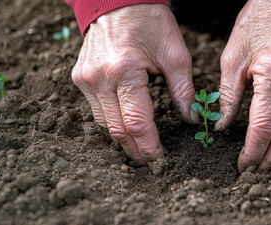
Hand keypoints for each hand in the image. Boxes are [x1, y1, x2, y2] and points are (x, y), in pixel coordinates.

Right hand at [71, 4, 197, 164]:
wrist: (118, 1)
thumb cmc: (151, 23)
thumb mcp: (176, 54)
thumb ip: (184, 91)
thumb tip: (190, 119)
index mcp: (124, 72)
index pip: (136, 123)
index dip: (149, 146)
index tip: (160, 160)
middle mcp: (99, 79)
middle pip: (117, 130)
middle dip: (135, 150)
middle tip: (151, 162)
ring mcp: (86, 79)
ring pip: (103, 125)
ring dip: (122, 140)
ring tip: (140, 150)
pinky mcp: (80, 78)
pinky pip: (96, 111)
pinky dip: (112, 123)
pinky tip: (125, 129)